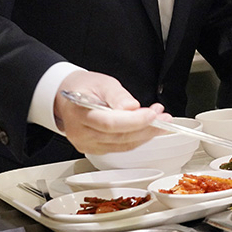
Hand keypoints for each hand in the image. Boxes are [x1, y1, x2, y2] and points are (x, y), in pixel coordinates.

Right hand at [53, 71, 167, 154]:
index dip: (133, 121)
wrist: (67, 97)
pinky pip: (120, 147)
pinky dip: (137, 139)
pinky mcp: (95, 149)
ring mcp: (86, 144)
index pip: (109, 123)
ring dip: (146, 134)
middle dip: (146, 128)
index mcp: (79, 112)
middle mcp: (80, 133)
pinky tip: (148, 128)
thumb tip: (132, 107)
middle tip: (163, 117)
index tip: (151, 114)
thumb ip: (117, 95)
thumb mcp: (102, 82)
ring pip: (123, 145)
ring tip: (161, 120)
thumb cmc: (84, 87)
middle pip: (119, 137)